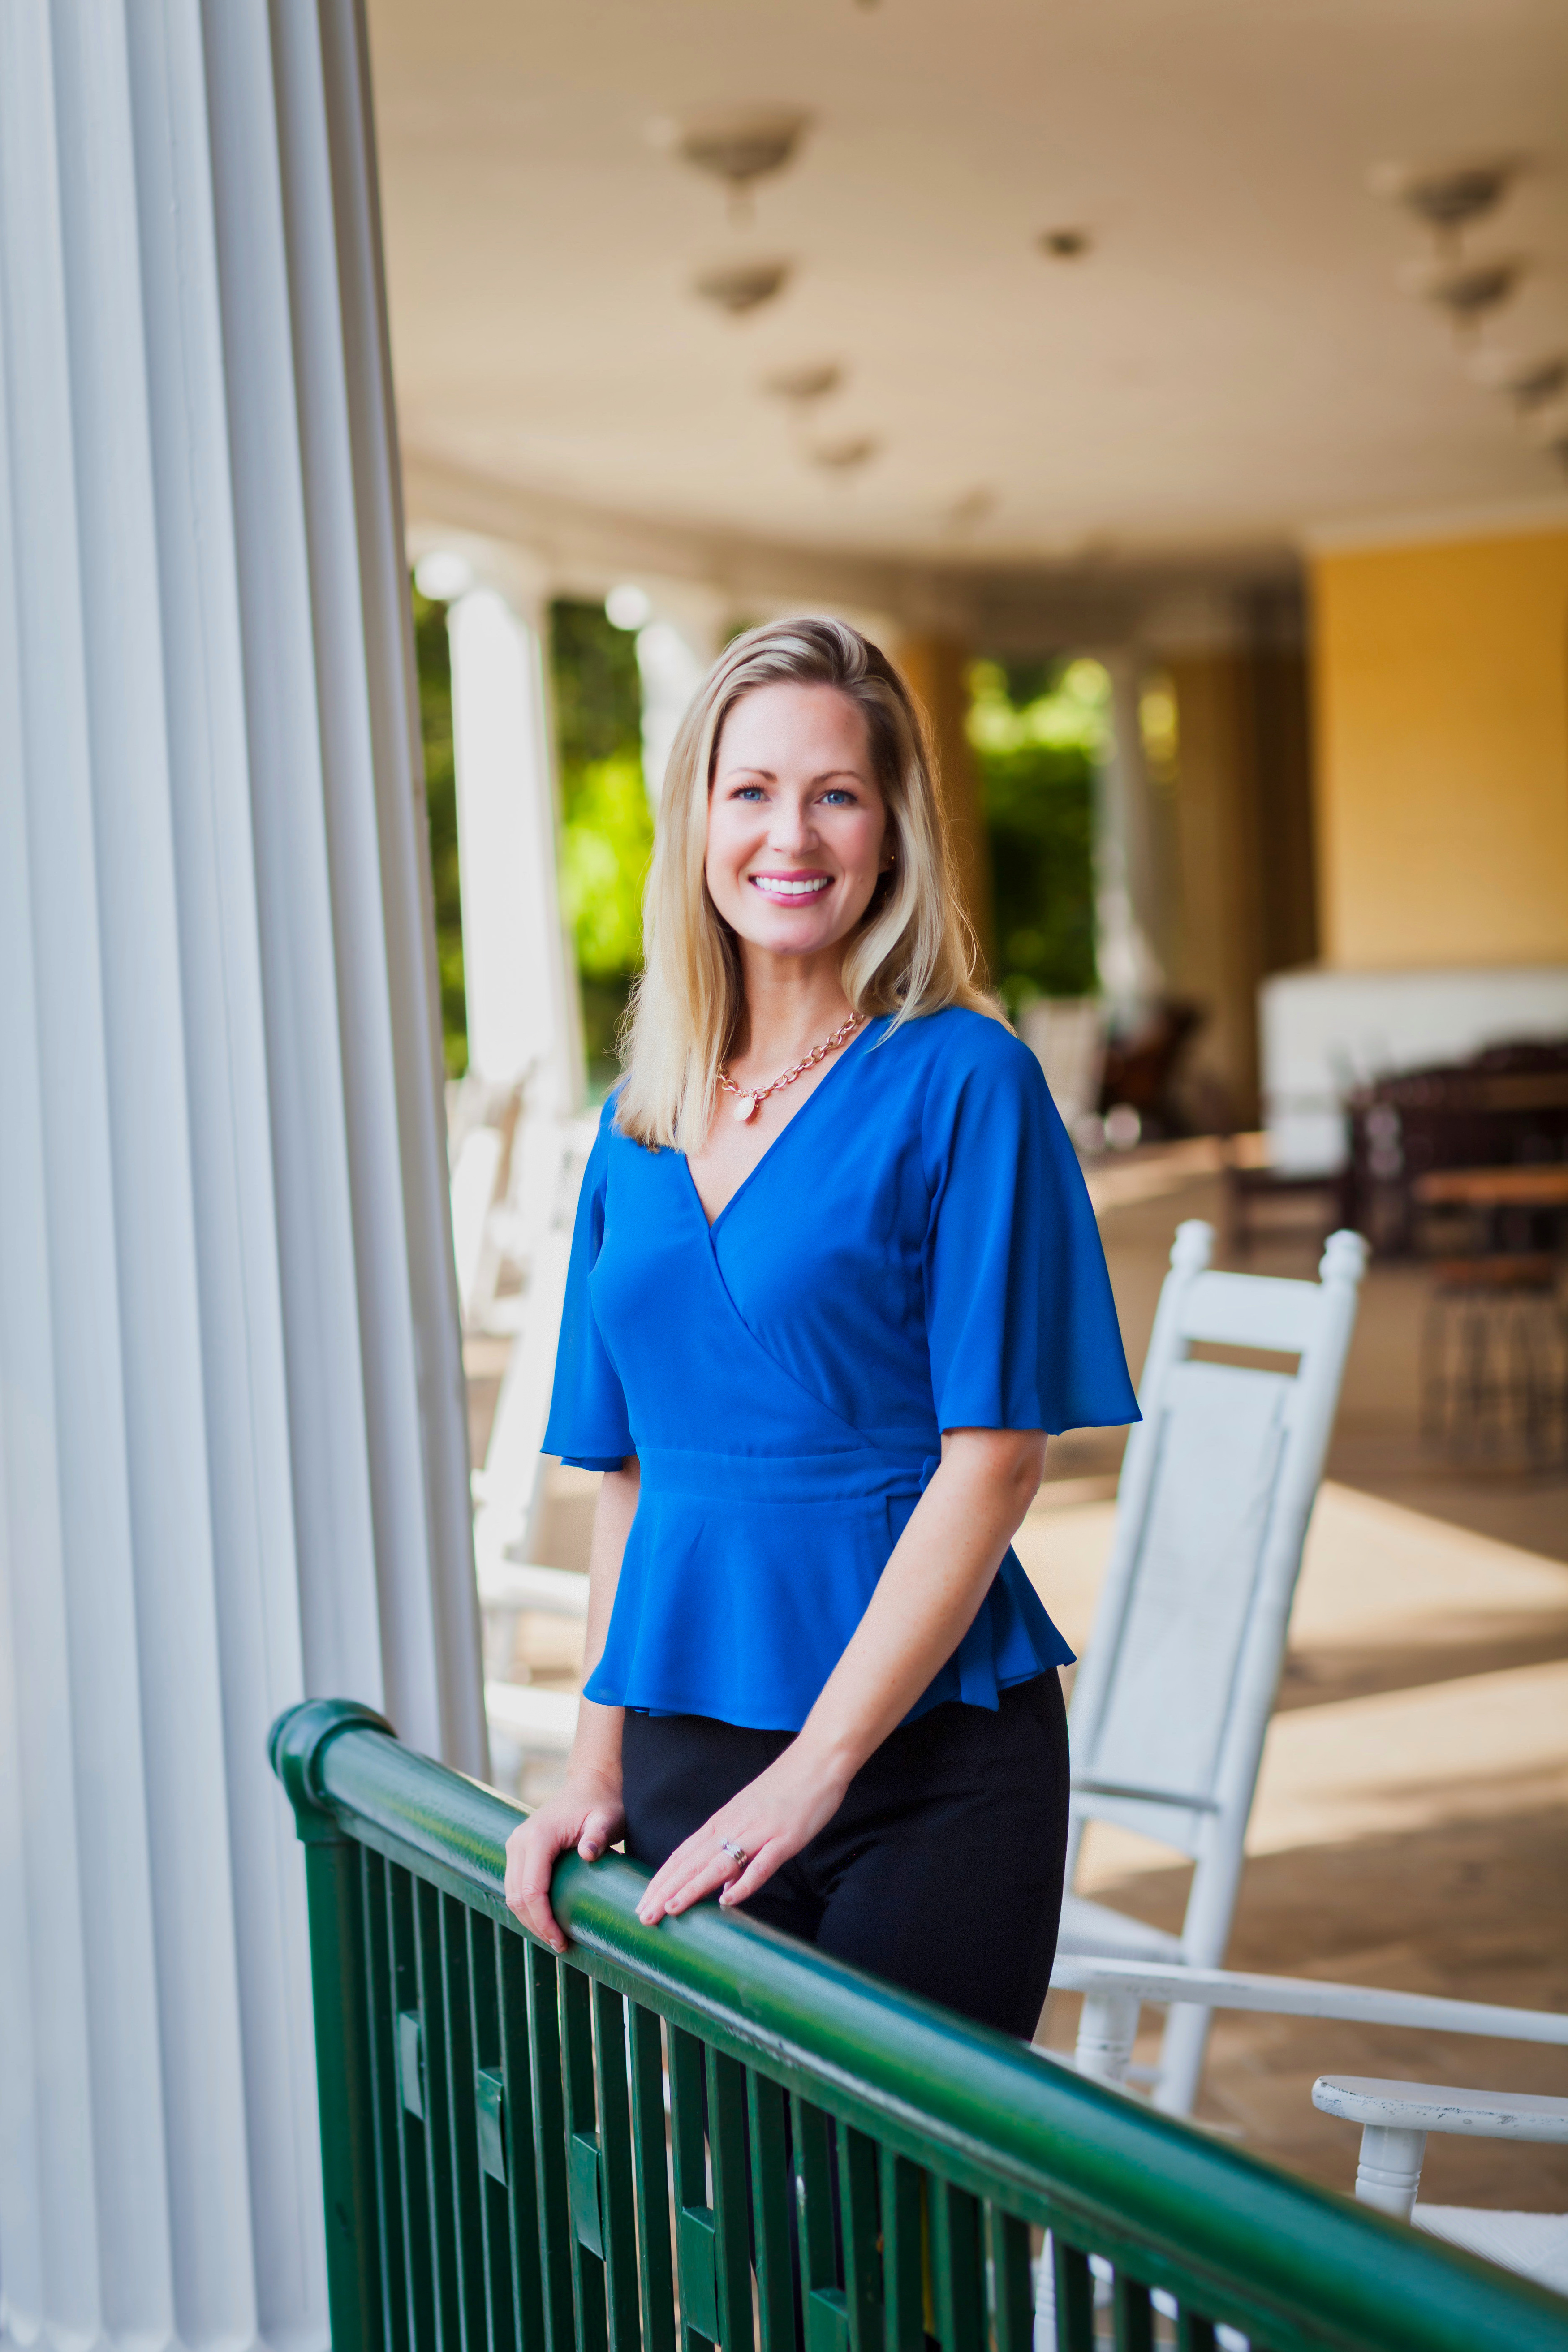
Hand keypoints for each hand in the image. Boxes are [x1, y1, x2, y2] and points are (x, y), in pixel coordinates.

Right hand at [505, 1768, 624, 1953]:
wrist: (590, 1783)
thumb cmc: (602, 1803)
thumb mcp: (608, 1818)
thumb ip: (599, 1834)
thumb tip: (588, 1853)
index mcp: (538, 1836)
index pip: (531, 1890)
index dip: (543, 1921)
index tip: (561, 1941)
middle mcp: (520, 1840)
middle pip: (516, 1896)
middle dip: (535, 1925)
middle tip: (560, 1945)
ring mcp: (516, 1843)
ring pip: (511, 1893)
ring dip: (528, 1918)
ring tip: (554, 1936)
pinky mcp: (519, 1848)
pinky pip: (515, 1884)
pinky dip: (526, 1905)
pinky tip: (545, 1918)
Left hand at [635, 1738, 850, 1925]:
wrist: (818, 1759)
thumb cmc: (785, 1788)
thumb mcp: (750, 1815)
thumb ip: (734, 1849)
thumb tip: (722, 1888)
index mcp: (723, 1820)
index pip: (683, 1854)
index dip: (661, 1880)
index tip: (643, 1903)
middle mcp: (734, 1825)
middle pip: (692, 1861)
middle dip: (665, 1889)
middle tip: (643, 1915)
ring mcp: (759, 1831)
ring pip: (719, 1863)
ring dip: (692, 1887)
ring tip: (670, 1909)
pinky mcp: (785, 1837)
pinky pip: (762, 1864)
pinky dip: (745, 1883)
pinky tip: (728, 1901)